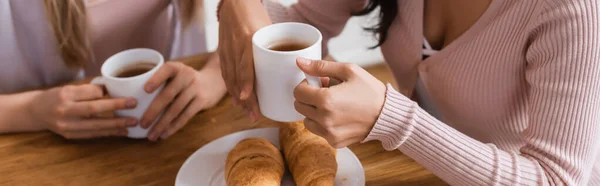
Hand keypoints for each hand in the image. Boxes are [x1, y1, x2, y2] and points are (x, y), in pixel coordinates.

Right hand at [30, 84, 137, 138]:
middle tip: (134, 105)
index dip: (106, 92)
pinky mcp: (70, 136)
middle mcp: (64, 111)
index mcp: (65, 95)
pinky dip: (108, 133)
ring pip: (95, 126)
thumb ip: (89, 90)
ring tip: (132, 123)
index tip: (124, 92)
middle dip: (115, 107)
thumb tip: (112, 88)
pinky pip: (92, 135)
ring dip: (116, 125)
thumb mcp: (69, 88)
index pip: (89, 92)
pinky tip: (121, 131)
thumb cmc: (57, 97)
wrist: (36, 112)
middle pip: (93, 109)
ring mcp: (67, 126)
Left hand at [141, 62, 226, 140]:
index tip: (145, 90)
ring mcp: (195, 89)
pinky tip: (165, 134)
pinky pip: (186, 116)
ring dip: (162, 124)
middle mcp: (186, 76)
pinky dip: (174, 126)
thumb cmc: (186, 79)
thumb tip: (135, 102)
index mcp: (176, 68)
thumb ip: (161, 81)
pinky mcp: (202, 101)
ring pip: (176, 109)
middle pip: (168, 95)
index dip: (156, 79)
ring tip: (151, 135)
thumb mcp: (176, 73)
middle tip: (142, 124)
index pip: (166, 71)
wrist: (214, 80)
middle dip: (153, 111)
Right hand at [218, 0, 271, 120]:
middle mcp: (234, 47)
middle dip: (245, 99)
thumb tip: (294, 66)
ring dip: (238, 98)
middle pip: (237, 78)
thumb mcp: (267, 27)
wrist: (235, 2)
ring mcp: (226, 51)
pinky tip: (236, 100)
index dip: (244, 83)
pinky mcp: (222, 52)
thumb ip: (275, 45)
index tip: (246, 97)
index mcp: (246, 40)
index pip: (244, 65)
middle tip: (254, 115)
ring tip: (247, 112)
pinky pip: (225, 74)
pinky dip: (231, 88)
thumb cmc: (255, 13)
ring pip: (230, 79)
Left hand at [293, 58, 386, 147]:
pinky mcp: (335, 142)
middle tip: (327, 92)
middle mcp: (324, 119)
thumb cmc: (370, 91)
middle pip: (299, 106)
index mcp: (326, 99)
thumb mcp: (348, 71)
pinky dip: (324, 124)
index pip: (297, 92)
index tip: (320, 82)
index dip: (306, 84)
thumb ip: (321, 66)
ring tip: (333, 105)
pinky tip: (339, 116)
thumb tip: (300, 62)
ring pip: (307, 120)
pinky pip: (319, 131)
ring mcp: (329, 133)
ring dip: (314, 112)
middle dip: (309, 97)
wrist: (388, 115)